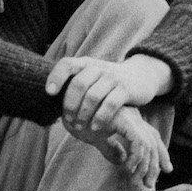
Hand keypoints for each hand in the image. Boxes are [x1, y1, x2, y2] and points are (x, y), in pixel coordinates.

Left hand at [45, 55, 173, 131]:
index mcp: (86, 63)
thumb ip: (75, 82)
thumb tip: (50, 99)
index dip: (56, 77)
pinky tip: (95, 127)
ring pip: (93, 96)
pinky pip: (110, 104)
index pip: (67, 64)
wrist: (142, 75)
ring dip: (83, 114)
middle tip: (68, 120)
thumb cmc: (108, 80)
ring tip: (80, 127)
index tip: (49, 93)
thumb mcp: (92, 75)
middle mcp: (98, 68)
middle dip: (70, 105)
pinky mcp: (126, 89)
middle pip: (78, 84)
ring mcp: (113, 78)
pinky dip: (100, 117)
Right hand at [64, 105, 171, 187]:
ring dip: (144, 166)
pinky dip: (136, 158)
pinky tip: (126, 169)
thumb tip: (120, 160)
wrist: (64, 107)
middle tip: (149, 184)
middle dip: (155, 164)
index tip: (166, 169)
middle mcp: (133, 116)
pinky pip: (139, 143)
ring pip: (149, 145)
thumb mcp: (96, 137)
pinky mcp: (125, 121)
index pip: (152, 137)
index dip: (161, 153)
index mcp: (129, 119)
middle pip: (154, 141)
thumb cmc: (77, 120)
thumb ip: (110, 147)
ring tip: (134, 180)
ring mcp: (130, 117)